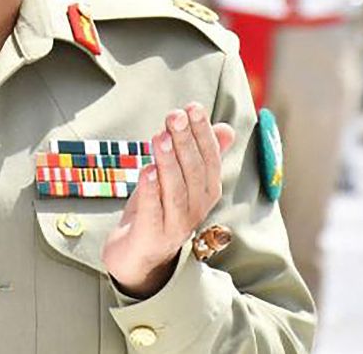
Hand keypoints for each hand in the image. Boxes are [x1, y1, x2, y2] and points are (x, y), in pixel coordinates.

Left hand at [101, 103, 234, 297]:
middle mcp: (196, 209)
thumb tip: (226, 128)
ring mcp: (175, 225)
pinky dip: (151, 191)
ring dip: (168, 163)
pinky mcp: (152, 237)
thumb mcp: (180, 179)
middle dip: (185, 141)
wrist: (136, 255)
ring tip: (159, 137)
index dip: (202, 133)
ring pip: (176, 191)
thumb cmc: (159, 209)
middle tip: (174, 115)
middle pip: (193, 172)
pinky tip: (146, 170)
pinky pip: (153, 212)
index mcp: (206, 192)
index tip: (193, 107)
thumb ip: (202, 154)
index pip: (209, 159)